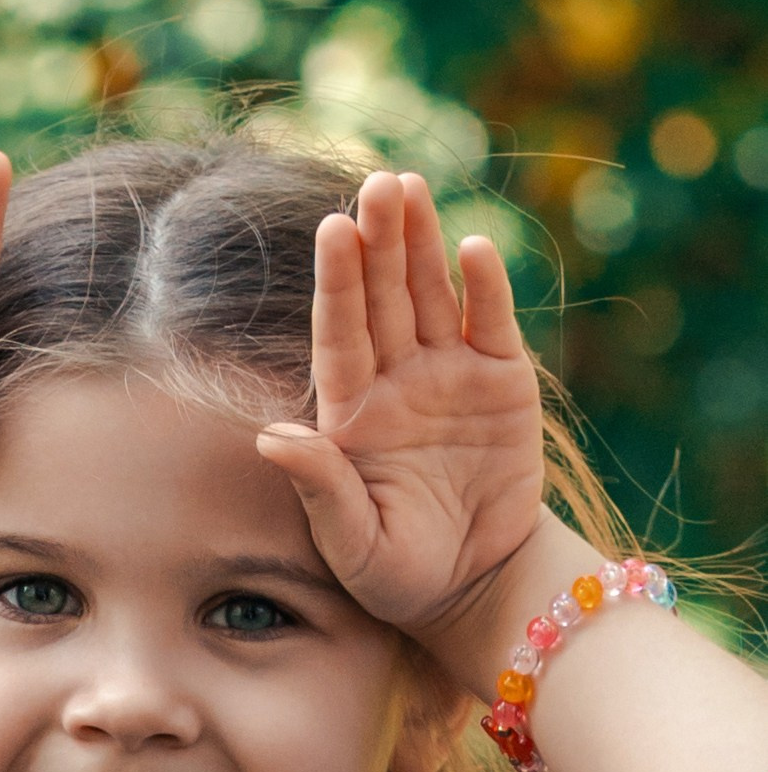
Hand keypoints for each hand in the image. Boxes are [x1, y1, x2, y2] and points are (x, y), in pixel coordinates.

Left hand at [256, 172, 544, 638]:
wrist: (474, 586)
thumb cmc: (398, 573)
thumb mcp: (352, 544)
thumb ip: (319, 489)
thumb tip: (269, 438)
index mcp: (350, 412)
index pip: (339, 334)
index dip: (337, 283)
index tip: (332, 230)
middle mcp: (395, 381)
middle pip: (383, 298)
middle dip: (379, 241)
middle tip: (378, 185)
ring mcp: (449, 375)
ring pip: (432, 295)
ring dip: (422, 242)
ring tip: (412, 188)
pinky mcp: (502, 382)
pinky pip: (492, 323)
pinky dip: (486, 286)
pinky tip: (473, 247)